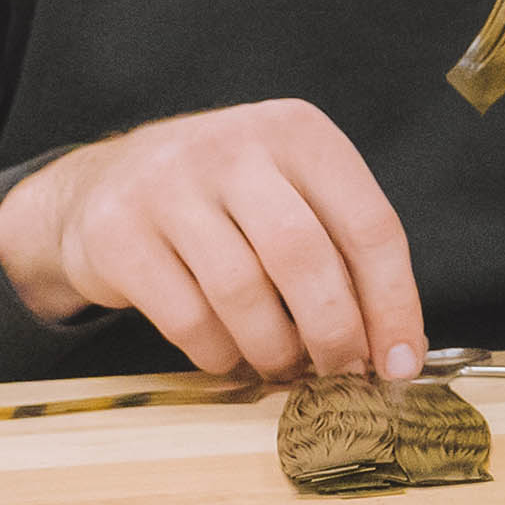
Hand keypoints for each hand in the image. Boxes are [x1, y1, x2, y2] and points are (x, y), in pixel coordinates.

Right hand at [0, 101, 423, 380]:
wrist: (102, 184)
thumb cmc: (224, 200)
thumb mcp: (289, 193)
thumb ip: (341, 252)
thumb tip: (395, 347)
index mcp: (298, 132)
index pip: (369, 224)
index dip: (394, 303)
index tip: (402, 362)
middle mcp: (235, 147)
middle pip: (304, 256)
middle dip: (334, 331)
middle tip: (342, 372)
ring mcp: (168, 185)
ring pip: (242, 291)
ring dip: (274, 347)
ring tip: (282, 364)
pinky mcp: (118, 233)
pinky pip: (186, 316)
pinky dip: (219, 352)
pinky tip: (229, 355)